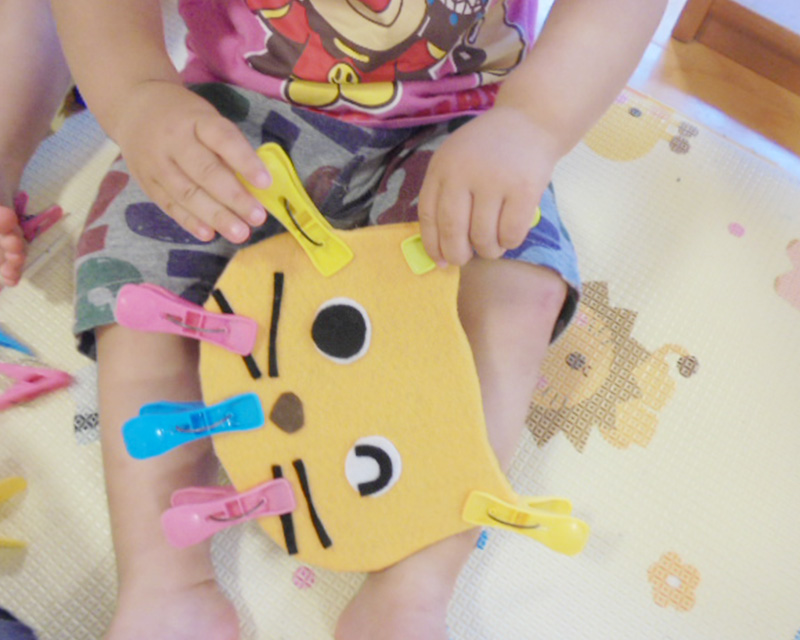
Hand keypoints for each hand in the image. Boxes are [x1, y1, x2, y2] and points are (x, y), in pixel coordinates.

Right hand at [111, 81, 271, 242]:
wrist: (134, 108)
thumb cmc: (185, 117)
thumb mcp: (206, 118)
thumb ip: (228, 148)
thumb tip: (256, 186)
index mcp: (196, 119)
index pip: (223, 139)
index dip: (244, 161)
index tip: (266, 183)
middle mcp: (173, 140)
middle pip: (205, 172)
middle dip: (234, 197)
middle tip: (257, 217)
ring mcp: (156, 162)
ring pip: (187, 193)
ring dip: (216, 216)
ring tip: (240, 233)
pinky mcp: (146, 182)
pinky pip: (169, 205)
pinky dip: (190, 222)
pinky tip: (210, 234)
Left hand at [417, 106, 561, 265]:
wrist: (530, 122)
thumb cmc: (489, 150)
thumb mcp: (455, 161)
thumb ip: (444, 196)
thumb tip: (440, 253)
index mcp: (442, 166)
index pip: (428, 215)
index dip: (432, 244)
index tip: (440, 260)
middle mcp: (464, 172)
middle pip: (453, 230)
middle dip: (458, 254)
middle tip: (465, 259)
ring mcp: (495, 180)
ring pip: (483, 237)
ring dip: (487, 250)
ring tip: (492, 245)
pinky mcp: (524, 189)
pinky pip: (511, 234)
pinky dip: (509, 243)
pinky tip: (509, 234)